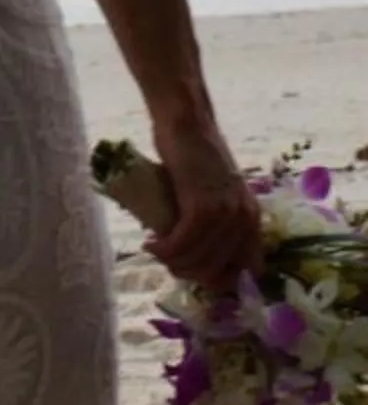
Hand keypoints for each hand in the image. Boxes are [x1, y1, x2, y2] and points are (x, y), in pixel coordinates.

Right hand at [146, 114, 260, 288]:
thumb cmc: (195, 157)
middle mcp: (245, 219)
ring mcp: (225, 213)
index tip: (193, 271)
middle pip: (218, 271)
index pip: (248, 269)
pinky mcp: (201, 205)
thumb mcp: (216, 194)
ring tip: (155, 250)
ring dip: (172, 262)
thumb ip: (216, 220)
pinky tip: (151, 244)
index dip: (220, 279)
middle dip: (189, 273)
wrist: (187, 125)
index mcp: (253, 219)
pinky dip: (164, 249)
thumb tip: (196, 253)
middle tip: (167, 260)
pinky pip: (182, 243)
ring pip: (198, 260)